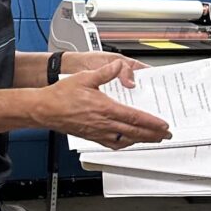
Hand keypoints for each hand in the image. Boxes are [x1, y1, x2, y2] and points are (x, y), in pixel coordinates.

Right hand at [41, 59, 169, 149]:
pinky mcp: (92, 137)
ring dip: (141, 140)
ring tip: (153, 139)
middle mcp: (103, 123)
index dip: (151, 123)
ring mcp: (98, 132)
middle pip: (134, 132)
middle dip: (153, 134)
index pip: (134, 117)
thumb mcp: (85, 77)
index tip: (163, 125)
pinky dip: (125, 143)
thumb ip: (105, 72)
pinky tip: (129, 141)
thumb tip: (118, 66)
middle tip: (165, 135)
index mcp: (105, 109)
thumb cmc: (61, 96)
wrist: (45, 110)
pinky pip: (113, 144)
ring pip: (126, 140)